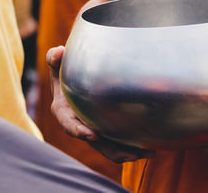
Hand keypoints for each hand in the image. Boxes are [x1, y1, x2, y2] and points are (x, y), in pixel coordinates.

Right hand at [46, 46, 154, 162]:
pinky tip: (152, 145)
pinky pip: (118, 139)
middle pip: (95, 142)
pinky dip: (133, 144)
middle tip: (131, 154)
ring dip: (128, 151)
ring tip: (148, 153)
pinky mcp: (105, 127)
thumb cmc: (64, 68)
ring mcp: (93, 127)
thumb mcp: (57, 63)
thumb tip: (58, 52)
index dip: (80, 131)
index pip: (70, 124)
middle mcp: (79, 123)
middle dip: (112, 150)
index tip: (93, 135)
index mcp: (64, 111)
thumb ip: (55, 59)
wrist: (72, 75)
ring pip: (109, 145)